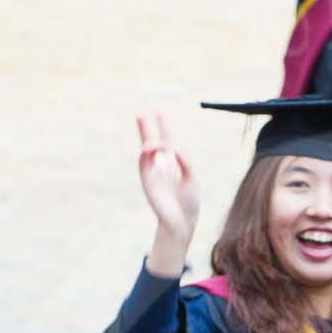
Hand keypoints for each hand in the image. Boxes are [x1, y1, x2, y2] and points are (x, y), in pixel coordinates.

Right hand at [136, 112, 198, 266]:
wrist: (182, 222)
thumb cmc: (189, 202)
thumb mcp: (191, 177)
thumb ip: (185, 161)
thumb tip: (176, 147)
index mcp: (173, 163)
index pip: (168, 139)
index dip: (164, 125)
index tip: (160, 110)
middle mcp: (161, 165)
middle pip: (151, 141)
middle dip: (146, 127)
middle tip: (140, 112)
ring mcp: (152, 172)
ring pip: (146, 151)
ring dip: (147, 138)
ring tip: (145, 123)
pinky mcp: (147, 181)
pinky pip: (143, 164)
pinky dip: (145, 154)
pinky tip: (148, 145)